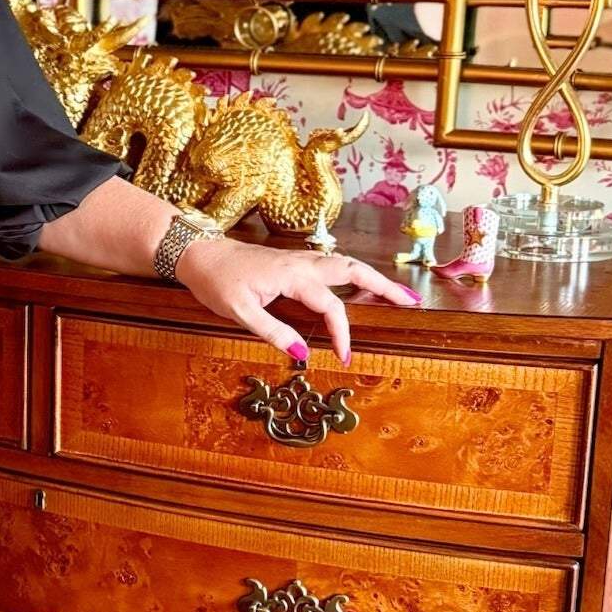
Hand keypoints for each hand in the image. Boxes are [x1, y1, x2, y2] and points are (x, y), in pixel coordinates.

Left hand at [175, 235, 422, 364]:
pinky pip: (333, 265)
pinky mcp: (294, 262)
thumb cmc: (216, 281)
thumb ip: (272, 332)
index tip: (344, 357)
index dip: (341, 333)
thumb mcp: (239, 312)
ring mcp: (300, 259)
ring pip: (347, 264)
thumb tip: (302, 354)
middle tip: (411, 303)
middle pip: (354, 270)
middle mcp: (303, 263)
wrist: (199, 254)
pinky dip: (355, 274)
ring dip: (373, 277)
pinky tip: (362, 285)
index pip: (330, 306)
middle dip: (385, 286)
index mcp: (292, 276)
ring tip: (397, 294)